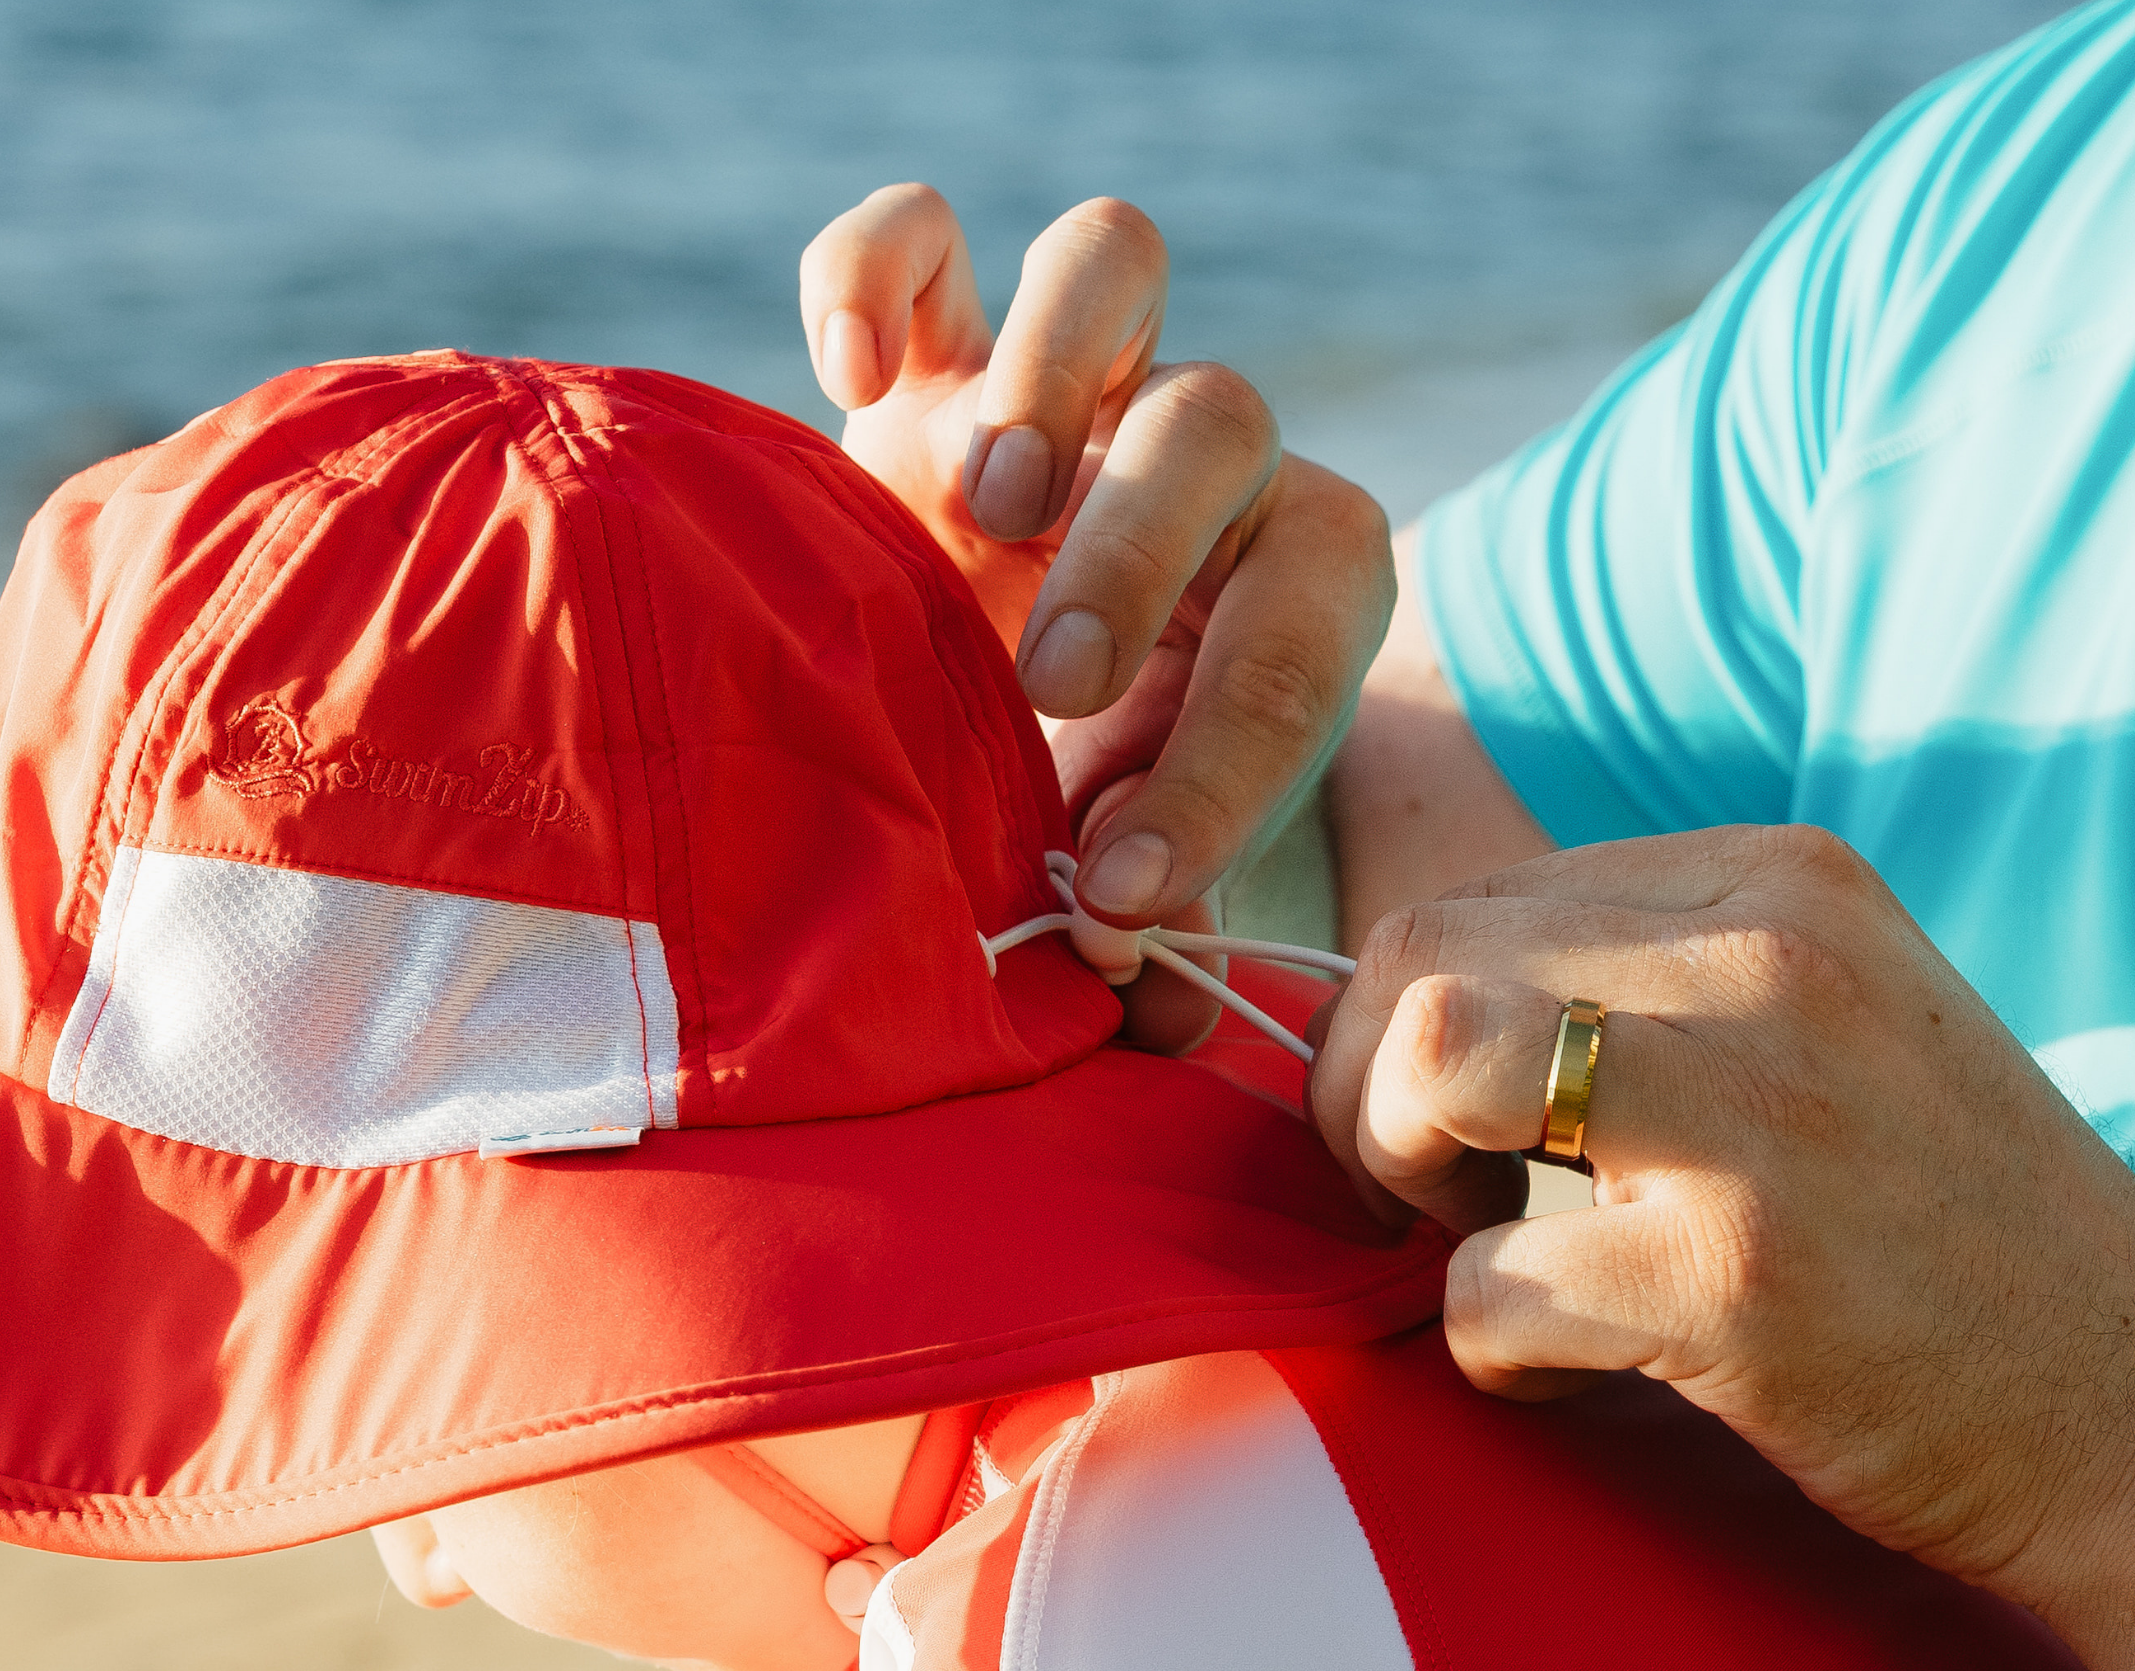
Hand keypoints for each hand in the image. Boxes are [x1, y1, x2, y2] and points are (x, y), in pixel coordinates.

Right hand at [800, 184, 1391, 1040]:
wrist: (1004, 708)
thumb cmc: (1089, 804)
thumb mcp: (1133, 875)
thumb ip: (1152, 925)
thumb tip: (1125, 967)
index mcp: (1293, 586)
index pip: (1294, 651)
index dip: (1216, 778)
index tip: (1115, 894)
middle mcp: (1199, 461)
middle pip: (1218, 418)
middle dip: (1136, 557)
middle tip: (1050, 684)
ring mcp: (1065, 389)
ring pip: (1114, 265)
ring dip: (1051, 379)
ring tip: (979, 506)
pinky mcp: (928, 358)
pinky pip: (920, 240)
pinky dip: (877, 271)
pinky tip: (840, 375)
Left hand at [1308, 822, 2134, 1601]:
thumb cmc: (1944, 1240)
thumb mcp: (1831, 1030)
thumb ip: (1654, 991)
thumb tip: (1422, 1017)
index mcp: (1781, 886)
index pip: (1477, 895)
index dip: (1410, 1025)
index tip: (1462, 1132)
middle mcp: (1770, 963)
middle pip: (1419, 954)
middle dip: (1368, 1093)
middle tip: (1431, 1200)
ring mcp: (1755, 1113)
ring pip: (1431, 1059)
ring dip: (1396, 1173)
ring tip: (1472, 1247)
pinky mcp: (1729, 1277)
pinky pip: (1480, 1286)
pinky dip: (1483, 1353)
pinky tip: (1566, 1376)